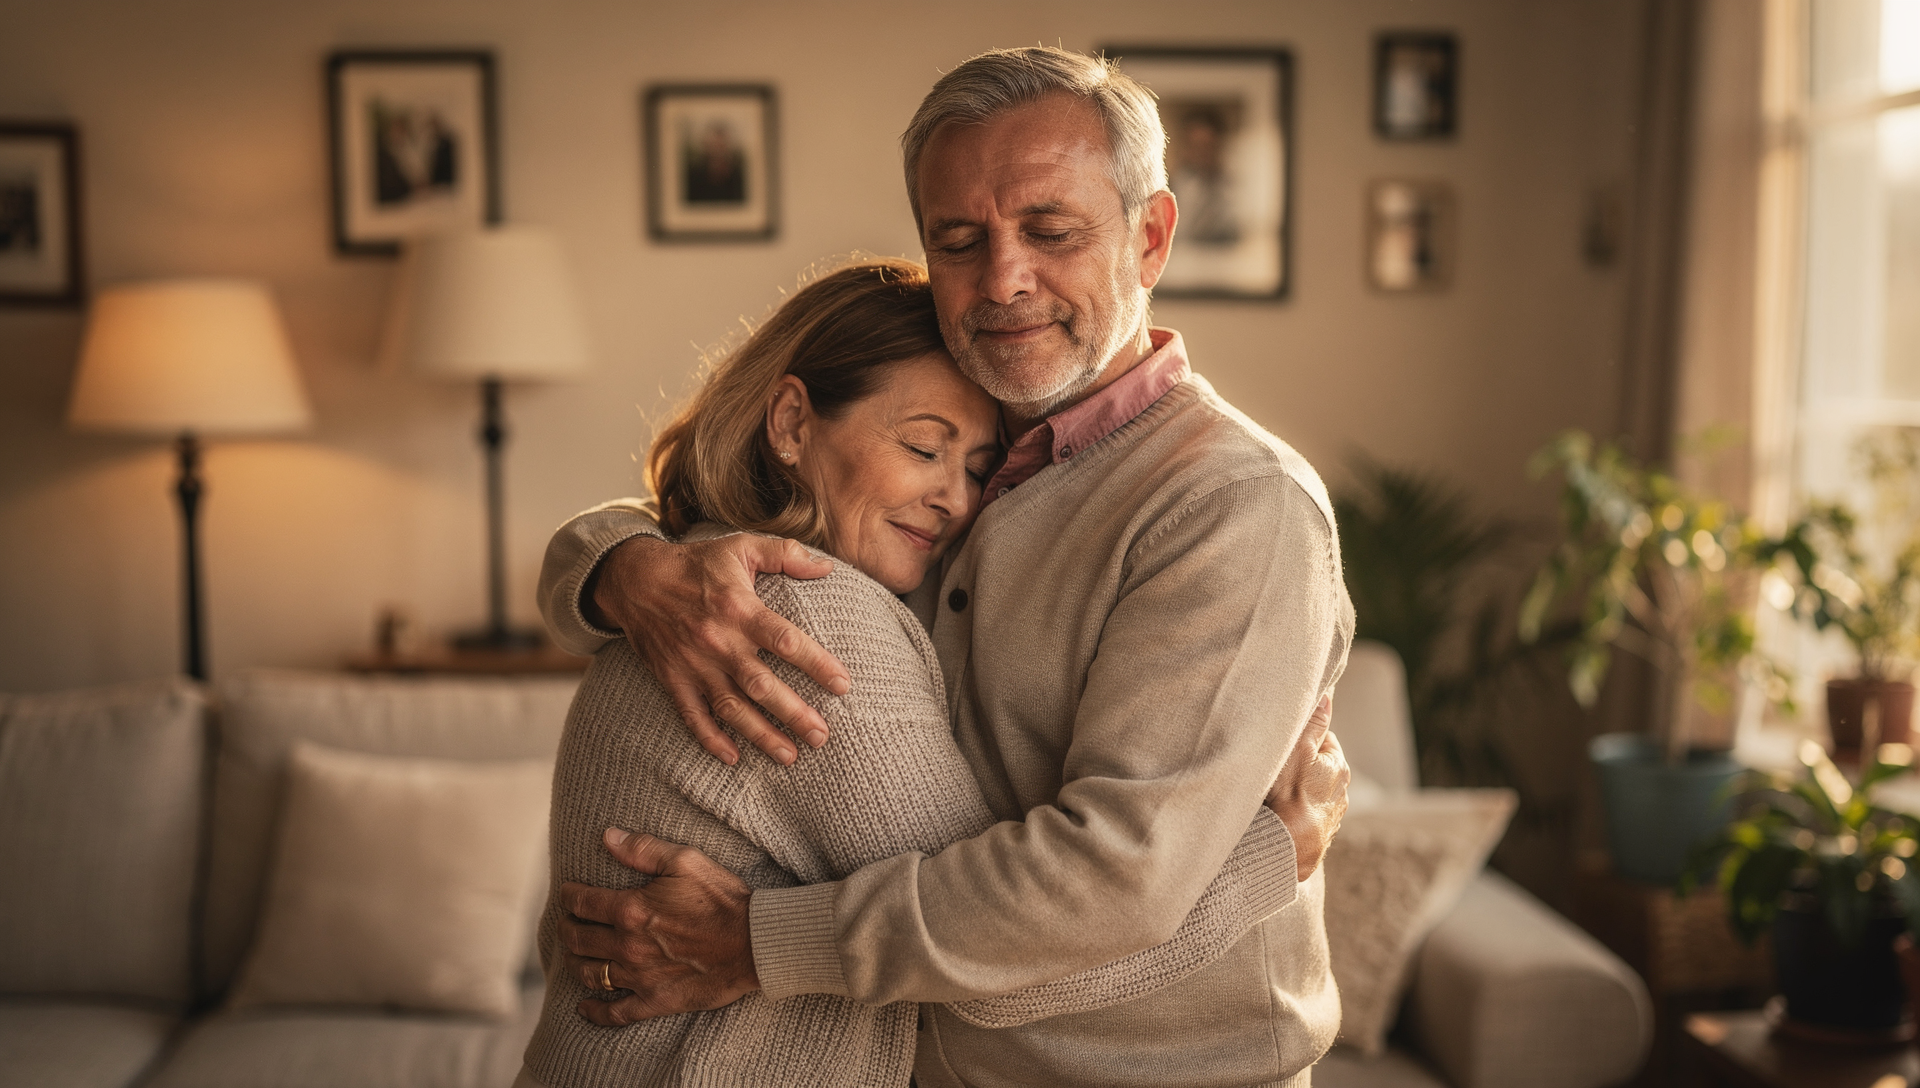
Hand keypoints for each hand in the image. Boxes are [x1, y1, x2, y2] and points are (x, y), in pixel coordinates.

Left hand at [558, 829, 759, 1024]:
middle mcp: (628, 946)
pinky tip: (584, 1007)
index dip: (569, 896)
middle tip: (567, 922)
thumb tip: (608, 837)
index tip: (568, 893)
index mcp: (632, 910)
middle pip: (578, 939)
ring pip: (590, 974)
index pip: (582, 903)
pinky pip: (615, 1013)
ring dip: (574, 963)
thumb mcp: (686, 861)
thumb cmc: (723, 899)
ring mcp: (640, 977)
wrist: (755, 943)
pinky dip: (595, 1012)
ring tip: (574, 955)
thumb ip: (643, 849)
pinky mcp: (655, 1001)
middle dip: (566, 928)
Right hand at [589, 534, 850, 765]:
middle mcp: (719, 642)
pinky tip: (733, 758)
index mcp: (740, 609)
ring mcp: (694, 665)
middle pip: (762, 685)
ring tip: (791, 756)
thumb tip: (827, 567)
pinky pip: (692, 716)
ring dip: (761, 736)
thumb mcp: (741, 546)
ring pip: (732, 708)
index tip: (843, 685)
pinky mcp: (673, 679)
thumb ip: (786, 554)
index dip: (817, 664)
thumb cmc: (696, 563)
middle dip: (794, 714)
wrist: (635, 580)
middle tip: (822, 736)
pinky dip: (710, 739)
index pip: (786, 641)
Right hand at [1264, 695, 1349, 882]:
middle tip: (1277, 769)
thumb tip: (1327, 695)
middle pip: (1318, 768)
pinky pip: (1306, 817)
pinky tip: (1280, 817)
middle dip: (1301, 766)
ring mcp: (1332, 816)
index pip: (1323, 740)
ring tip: (1275, 796)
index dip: (1302, 739)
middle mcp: (1342, 792)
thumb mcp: (1299, 748)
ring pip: (1313, 794)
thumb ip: (1313, 722)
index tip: (1284, 744)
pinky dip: (1296, 814)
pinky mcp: (1320, 837)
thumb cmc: (1290, 794)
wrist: (1287, 847)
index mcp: (1338, 766)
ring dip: (1299, 792)